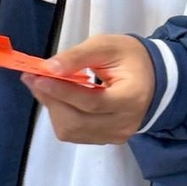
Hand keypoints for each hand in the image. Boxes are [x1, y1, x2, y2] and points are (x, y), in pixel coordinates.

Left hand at [21, 34, 154, 144]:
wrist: (153, 76)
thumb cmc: (129, 57)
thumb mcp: (106, 46)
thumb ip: (77, 56)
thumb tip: (48, 68)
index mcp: (132, 97)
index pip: (92, 102)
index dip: (62, 91)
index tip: (38, 77)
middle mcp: (125, 123)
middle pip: (78, 121)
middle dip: (51, 100)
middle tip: (33, 79)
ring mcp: (117, 135)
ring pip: (73, 131)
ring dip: (53, 108)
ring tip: (45, 86)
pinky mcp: (108, 139)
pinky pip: (76, 134)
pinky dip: (62, 116)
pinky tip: (59, 98)